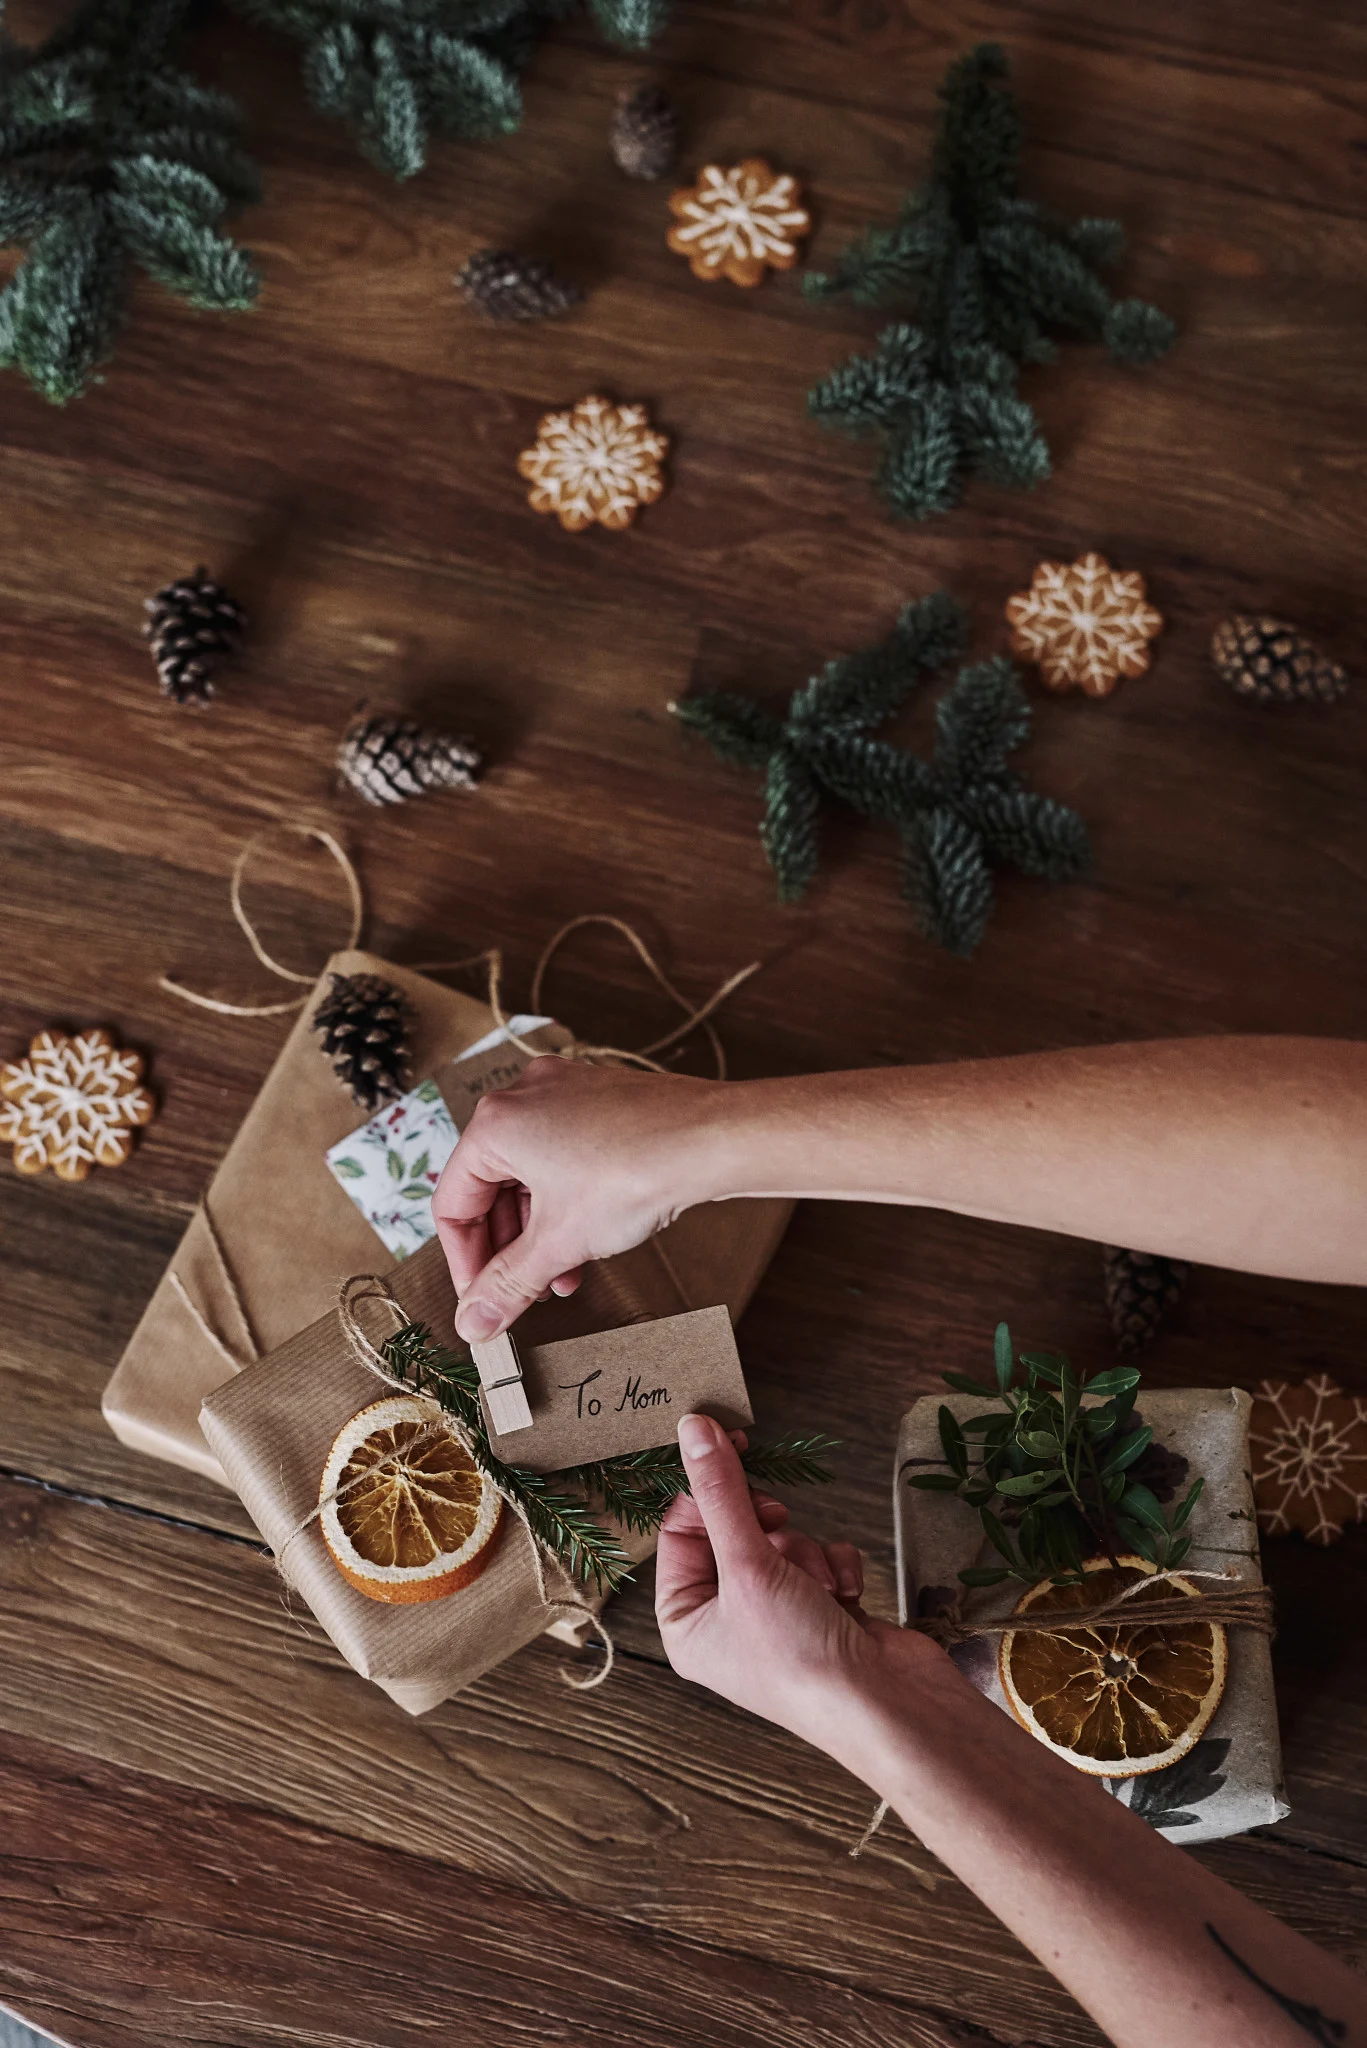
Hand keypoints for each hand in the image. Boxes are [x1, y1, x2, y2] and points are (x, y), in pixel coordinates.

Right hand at [434, 1058, 725, 1340]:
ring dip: (540, 1233)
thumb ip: (507, 1286)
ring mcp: (564, 1092)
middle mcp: (523, 1097)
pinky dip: (567, 1202)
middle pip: (490, 1189)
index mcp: (494, 1123)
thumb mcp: (560, 1243)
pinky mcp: (600, 1099)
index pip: (452, 1204)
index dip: (464, 1263)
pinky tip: (589, 1242)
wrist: (714, 1139)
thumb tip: (472, 1325)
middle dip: (509, 1250)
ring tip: (564, 1279)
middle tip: (525, 1295)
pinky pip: (564, 1156)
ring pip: (531, 1176)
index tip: (481, 1302)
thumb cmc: (633, 1174)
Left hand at [656, 1413, 958, 1771]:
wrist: (888, 1709)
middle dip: (765, 1526)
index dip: (705, 1490)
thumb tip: (692, 1427)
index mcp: (686, 1622)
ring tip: (819, 1586)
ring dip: (806, 1552)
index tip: (732, 1446)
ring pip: (782, 1541)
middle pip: (732, 1530)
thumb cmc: (800, 1657)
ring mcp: (777, 1617)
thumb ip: (721, 1491)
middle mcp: (726, 1622)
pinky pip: (821, 1557)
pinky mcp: (823, 1611)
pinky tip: (847, 1596)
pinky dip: (837, 1567)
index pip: (678, 1529)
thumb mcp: (749, 1565)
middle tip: (778, 1520)